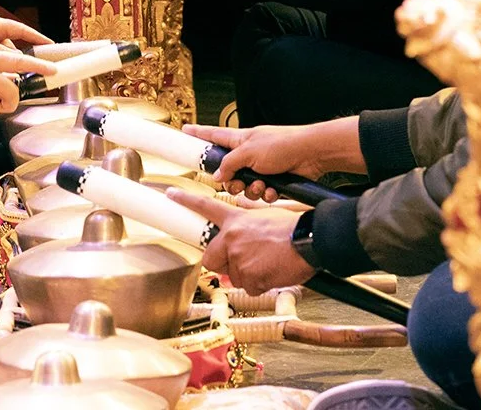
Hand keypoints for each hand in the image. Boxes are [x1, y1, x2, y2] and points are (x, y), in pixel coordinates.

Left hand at [166, 189, 312, 294]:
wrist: (309, 240)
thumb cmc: (292, 228)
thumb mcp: (264, 215)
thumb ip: (246, 224)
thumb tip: (239, 232)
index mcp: (235, 220)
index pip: (205, 206)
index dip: (186, 200)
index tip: (171, 194)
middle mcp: (232, 238)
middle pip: (210, 259)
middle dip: (221, 264)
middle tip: (241, 262)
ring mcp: (238, 258)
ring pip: (233, 276)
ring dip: (247, 275)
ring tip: (267, 264)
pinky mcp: (249, 277)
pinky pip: (249, 287)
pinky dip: (260, 285)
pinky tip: (272, 274)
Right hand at [181, 122, 326, 200]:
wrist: (310, 154)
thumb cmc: (283, 144)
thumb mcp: (249, 152)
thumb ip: (230, 163)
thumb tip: (219, 175)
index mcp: (241, 140)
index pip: (213, 135)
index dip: (199, 133)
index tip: (185, 131)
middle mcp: (250, 153)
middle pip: (229, 170)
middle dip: (232, 182)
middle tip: (236, 184)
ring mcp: (262, 167)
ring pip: (245, 185)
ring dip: (252, 189)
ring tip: (262, 185)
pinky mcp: (274, 180)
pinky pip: (262, 192)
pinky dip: (267, 193)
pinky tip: (273, 190)